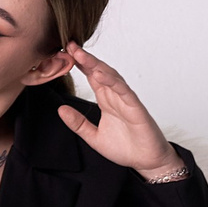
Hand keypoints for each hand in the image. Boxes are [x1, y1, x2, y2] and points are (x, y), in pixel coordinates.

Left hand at [54, 42, 184, 178]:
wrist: (147, 161)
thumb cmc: (126, 148)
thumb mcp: (94, 137)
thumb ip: (78, 124)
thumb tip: (60, 110)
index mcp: (106, 100)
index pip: (91, 77)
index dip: (79, 65)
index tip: (64, 53)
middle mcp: (116, 96)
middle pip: (99, 71)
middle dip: (85, 58)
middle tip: (69, 44)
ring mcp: (126, 100)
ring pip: (111, 76)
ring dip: (96, 64)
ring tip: (80, 54)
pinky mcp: (136, 108)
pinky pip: (124, 90)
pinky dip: (112, 81)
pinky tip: (100, 74)